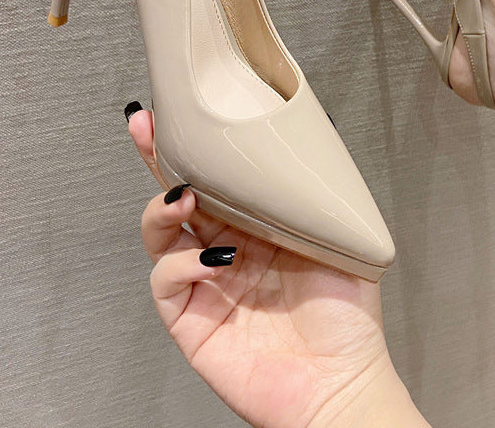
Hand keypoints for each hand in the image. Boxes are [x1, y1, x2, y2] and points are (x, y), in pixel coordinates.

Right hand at [128, 107, 427, 427]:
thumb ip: (316, 192)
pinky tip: (212, 261)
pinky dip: (181, 265)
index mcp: (257, 226)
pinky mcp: (191, 320)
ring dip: (163, 209)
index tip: (176, 112)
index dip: (194, 146)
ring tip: (185, 198)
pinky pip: (166, 281)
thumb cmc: (347, 315)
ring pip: (160, 234)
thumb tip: (312, 134)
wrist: (340, 382)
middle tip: (147, 129)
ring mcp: (206, 283)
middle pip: (178, 196)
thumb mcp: (339, 236)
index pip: (217, 178)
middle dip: (156, 159)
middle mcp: (225, 248)